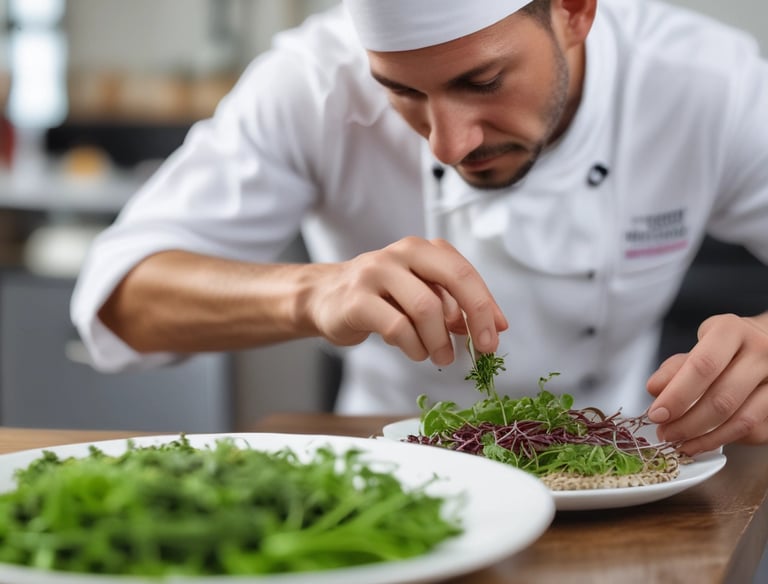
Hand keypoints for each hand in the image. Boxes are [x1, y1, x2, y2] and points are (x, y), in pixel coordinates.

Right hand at [300, 236, 507, 365]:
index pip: (464, 272)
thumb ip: (452, 304)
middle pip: (453, 279)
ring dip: (439, 340)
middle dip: (476, 316)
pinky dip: (414, 347)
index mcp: (422, 249)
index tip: (496, 334)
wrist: (325, 298)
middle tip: (482, 348)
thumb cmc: (380, 297)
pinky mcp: (356, 300)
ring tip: (440, 356)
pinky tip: (416, 351)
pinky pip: (397, 327)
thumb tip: (492, 326)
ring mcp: (376, 273)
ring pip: (425, 308)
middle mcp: (401, 253)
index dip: (487, 305)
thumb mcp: (419, 293)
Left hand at [646, 312, 767, 454]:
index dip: (677, 395)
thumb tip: (655, 390)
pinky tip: (704, 441)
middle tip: (666, 433)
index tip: (656, 414)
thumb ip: (674, 369)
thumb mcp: (696, 348)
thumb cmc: (725, 349)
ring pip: (741, 420)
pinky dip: (725, 439)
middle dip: (688, 423)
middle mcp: (761, 351)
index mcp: (731, 331)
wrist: (764, 347)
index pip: (702, 367)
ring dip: (706, 438)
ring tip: (681, 443)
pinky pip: (754, 431)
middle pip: (722, 398)